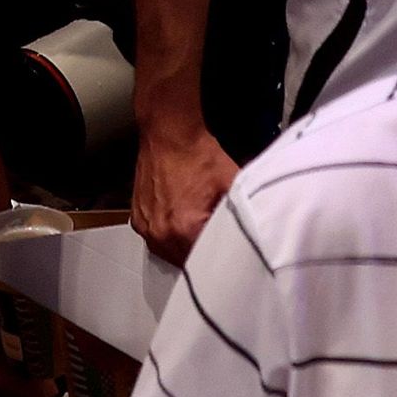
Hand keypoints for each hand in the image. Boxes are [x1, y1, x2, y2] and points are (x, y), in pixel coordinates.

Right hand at [131, 118, 241, 263]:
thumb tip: (257, 229)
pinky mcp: (138, 218)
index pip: (206, 263)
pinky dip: (168, 236)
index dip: (220, 258)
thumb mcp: (231, 183)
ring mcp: (146, 226)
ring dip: (183, 248)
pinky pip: (155, 239)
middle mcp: (161, 233)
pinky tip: (180, 223)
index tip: (228, 253)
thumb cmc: (197, 154)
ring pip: (168, 253)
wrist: (170, 133)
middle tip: (215, 244)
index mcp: (184, 229)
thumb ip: (243, 212)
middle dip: (200, 255)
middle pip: (185, 262)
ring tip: (197, 233)